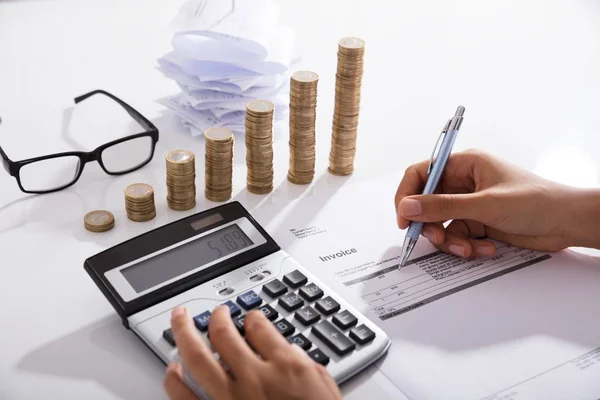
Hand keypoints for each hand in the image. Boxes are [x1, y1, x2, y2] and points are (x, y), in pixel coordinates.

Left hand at [164, 305, 340, 399]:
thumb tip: (291, 352)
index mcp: (285, 368)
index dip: (252, 316)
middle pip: (223, 333)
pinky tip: (172, 369)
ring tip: (180, 319)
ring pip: (196, 358)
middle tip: (217, 312)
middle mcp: (253, 379)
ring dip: (184, 333)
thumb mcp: (326, 391)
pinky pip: (184, 398)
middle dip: (217, 316)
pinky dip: (174, 381)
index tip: (251, 318)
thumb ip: (308, 367)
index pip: (259, 326)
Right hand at [395, 149, 599, 256]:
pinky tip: (486, 248)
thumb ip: (443, 207)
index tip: (404, 218)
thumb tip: (407, 207)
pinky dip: (466, 246)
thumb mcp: (485, 204)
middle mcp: (463, 182)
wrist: (568, 223)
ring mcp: (470, 204)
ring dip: (450, 240)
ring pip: (441, 224)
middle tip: (437, 238)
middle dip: (430, 224)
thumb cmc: (537, 201)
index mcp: (464, 164)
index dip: (407, 195)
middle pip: (427, 202)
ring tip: (469, 248)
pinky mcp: (478, 223)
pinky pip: (457, 236)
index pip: (421, 173)